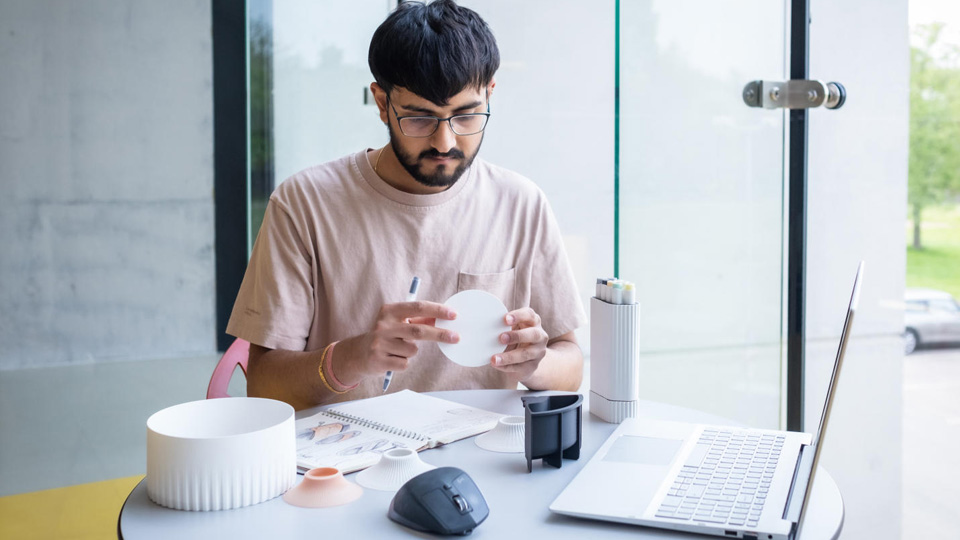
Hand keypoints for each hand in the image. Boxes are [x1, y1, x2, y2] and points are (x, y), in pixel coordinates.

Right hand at [334, 301, 458, 384]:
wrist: (357, 354)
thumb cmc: (385, 336)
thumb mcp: (397, 323)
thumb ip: (418, 320)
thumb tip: (444, 319)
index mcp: (389, 311)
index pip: (418, 307)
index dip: (437, 310)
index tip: (453, 314)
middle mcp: (383, 325)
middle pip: (418, 330)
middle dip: (440, 334)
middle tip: (455, 337)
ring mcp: (380, 343)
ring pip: (412, 350)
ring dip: (411, 352)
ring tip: (398, 350)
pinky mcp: (378, 360)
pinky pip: (404, 363)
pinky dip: (403, 363)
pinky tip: (391, 359)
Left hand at [491, 307, 548, 381]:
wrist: (527, 360)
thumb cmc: (516, 337)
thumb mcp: (512, 328)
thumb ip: (503, 324)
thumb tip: (481, 322)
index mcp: (533, 322)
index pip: (529, 315)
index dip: (518, 315)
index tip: (505, 319)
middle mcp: (540, 336)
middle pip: (534, 334)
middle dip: (517, 336)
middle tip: (501, 338)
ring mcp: (537, 352)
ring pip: (525, 354)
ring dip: (509, 356)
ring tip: (494, 359)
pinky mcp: (532, 366)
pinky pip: (519, 367)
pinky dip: (506, 366)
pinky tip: (496, 365)